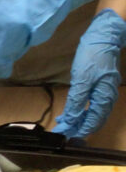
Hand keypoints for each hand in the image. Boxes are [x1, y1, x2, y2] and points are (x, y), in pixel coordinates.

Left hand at [53, 9, 125, 138]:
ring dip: (79, 119)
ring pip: (93, 112)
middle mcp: (107, 97)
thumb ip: (76, 101)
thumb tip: (70, 120)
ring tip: (64, 123)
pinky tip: (71, 110)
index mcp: (105, 97)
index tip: (65, 136)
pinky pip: (92, 103)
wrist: (103, 36)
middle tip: (63, 132)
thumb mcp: (81, 79)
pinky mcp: (101, 85)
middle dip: (78, 127)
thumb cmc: (93, 57)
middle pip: (94, 119)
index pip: (93, 121)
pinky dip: (81, 110)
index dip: (79, 130)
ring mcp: (105, 91)